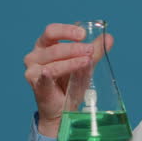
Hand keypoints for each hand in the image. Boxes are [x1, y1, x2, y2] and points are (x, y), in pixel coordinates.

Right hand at [22, 23, 114, 137]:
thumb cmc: (70, 84)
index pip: (52, 31)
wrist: (63, 109)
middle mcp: (35, 55)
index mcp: (44, 45)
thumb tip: (108, 38)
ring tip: (86, 61)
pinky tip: (48, 72)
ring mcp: (32, 70)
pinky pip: (42, 78)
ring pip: (53, 63)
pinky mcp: (34, 85)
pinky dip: (46, 75)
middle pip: (54, 48)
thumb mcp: (84, 64)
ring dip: (71, 62)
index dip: (67, 31)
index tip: (83, 34)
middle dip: (74, 48)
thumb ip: (94, 51)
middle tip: (90, 50)